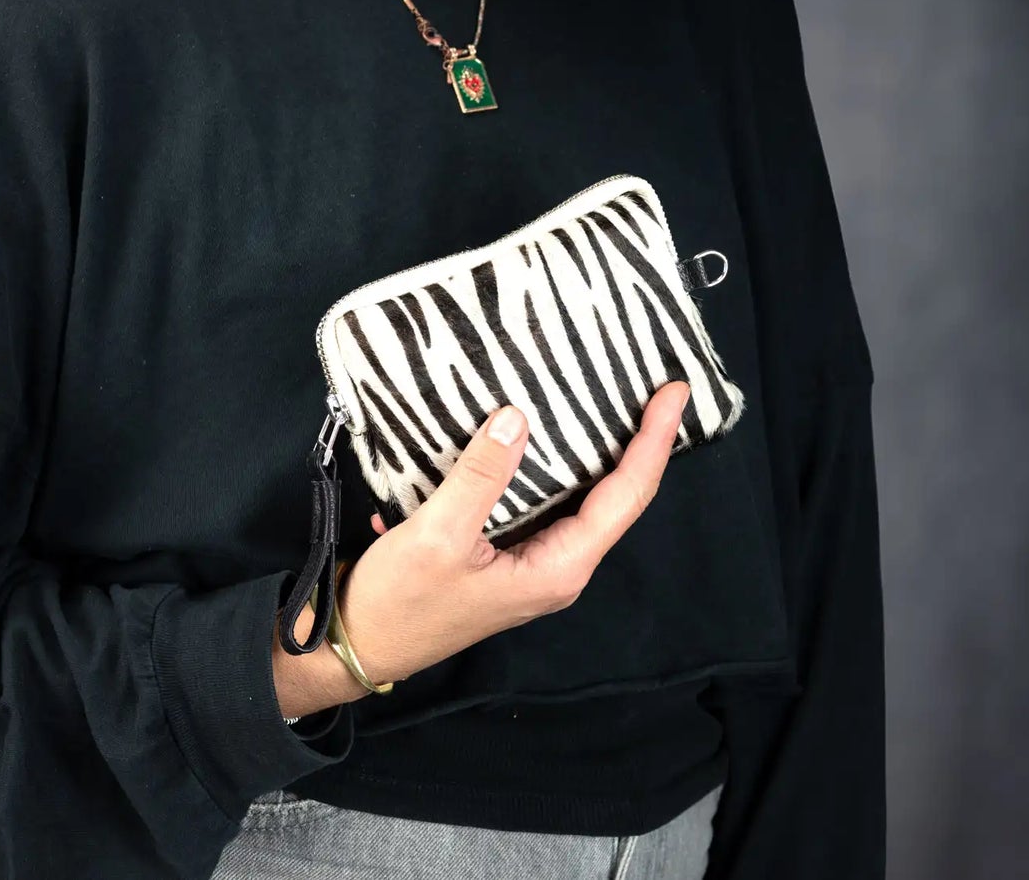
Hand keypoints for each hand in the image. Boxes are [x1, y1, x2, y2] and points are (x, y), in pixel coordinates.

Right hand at [337, 379, 692, 686]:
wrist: (355, 643)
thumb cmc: (400, 602)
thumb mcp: (437, 535)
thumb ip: (480, 476)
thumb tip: (518, 416)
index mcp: (558, 567)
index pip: (625, 496)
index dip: (653, 442)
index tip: (673, 392)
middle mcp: (557, 566)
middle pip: (617, 496)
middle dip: (639, 442)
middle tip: (654, 384)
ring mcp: (532, 560)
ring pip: (581, 497)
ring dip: (596, 449)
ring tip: (611, 396)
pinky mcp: (505, 551)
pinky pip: (543, 499)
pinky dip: (550, 461)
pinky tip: (542, 428)